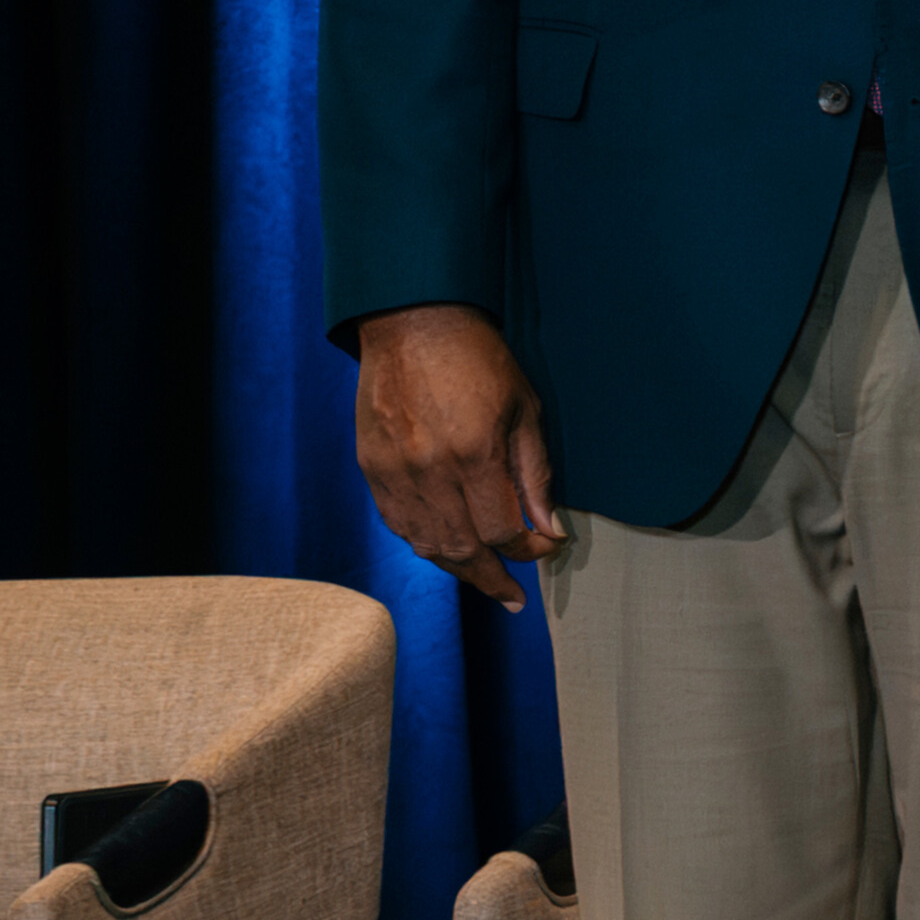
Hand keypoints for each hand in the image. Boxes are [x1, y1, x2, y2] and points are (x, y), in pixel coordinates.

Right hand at [351, 303, 558, 605]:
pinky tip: (445, 550)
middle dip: (493, 576)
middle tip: (512, 595)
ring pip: (425, 544)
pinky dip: (423, 543)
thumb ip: (534, 474)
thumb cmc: (478, 360)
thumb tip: (548, 526)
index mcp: (474, 454)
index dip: (527, 549)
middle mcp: (429, 470)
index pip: (502, 530)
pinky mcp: (371, 467)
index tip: (544, 547)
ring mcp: (394, 471)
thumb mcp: (525, 410)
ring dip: (457, 568)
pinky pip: (397, 523)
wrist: (413, 323)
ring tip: (484, 580)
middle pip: (462, 548)